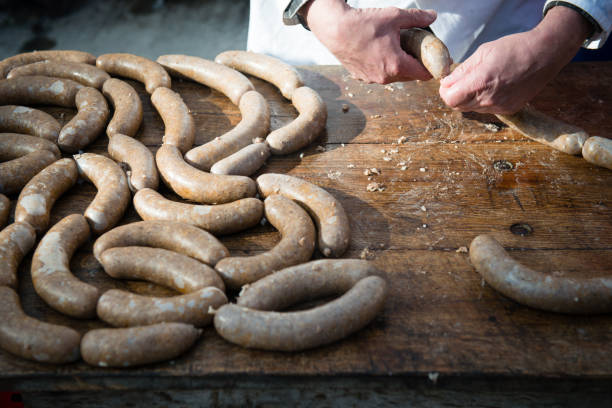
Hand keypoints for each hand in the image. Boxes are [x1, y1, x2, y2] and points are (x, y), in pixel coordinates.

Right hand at [302, 0, 436, 83]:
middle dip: (415, 65)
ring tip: (398, 49)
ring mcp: (372, 79)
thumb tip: (432, 16)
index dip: (432, 67)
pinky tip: (381, 52)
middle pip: (410, 76)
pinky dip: (384, 66)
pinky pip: (379, 75)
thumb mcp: (394, 17)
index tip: (434, 60)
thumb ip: (417, 18)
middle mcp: (384, 77)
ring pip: (394, 77)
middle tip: (417, 50)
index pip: (423, 74)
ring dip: (399, 66)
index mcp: (396, 65)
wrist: (335, 30)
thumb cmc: (363, 24)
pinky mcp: (361, 77)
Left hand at [439, 6, 591, 113]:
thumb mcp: (483, 52)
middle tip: (460, 81)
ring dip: (469, 97)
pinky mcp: (509, 110)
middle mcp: (489, 99)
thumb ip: (462, 70)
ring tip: (481, 80)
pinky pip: (487, 109)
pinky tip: (493, 86)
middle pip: (459, 106)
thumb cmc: (514, 48)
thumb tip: (446, 82)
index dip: (445, 91)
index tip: (448, 83)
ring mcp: (500, 107)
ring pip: (472, 108)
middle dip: (455, 94)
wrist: (545, 55)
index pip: (450, 99)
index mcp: (481, 82)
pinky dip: (483, 100)